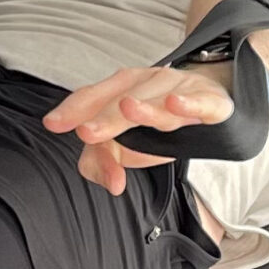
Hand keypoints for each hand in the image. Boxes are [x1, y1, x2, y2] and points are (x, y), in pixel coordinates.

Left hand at [42, 66, 233, 195]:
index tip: (53, 124)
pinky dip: (188, 104)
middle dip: (106, 118)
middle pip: (123, 100)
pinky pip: (200, 103)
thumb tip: (112, 184)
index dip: (74, 109)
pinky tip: (174, 104)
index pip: (93, 97)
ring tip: (127, 109)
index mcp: (122, 89)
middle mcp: (148, 85)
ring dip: (144, 107)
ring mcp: (180, 90)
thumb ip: (103, 161)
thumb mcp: (127, 142)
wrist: (214, 101)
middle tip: (87, 132)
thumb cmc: (161, 123)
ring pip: (159, 101)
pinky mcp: (211, 103)